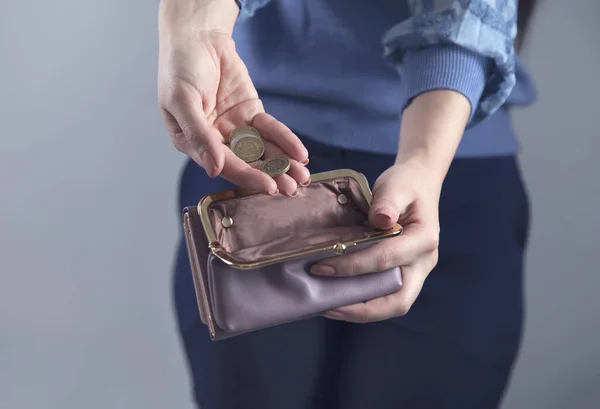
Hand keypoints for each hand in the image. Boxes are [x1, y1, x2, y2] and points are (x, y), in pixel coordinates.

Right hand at [158, 7, 308, 194]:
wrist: (198, 36)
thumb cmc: (180, 67)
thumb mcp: (182, 100)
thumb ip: (198, 134)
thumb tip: (214, 169)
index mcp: (192, 143)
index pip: (224, 165)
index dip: (248, 177)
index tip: (270, 187)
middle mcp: (214, 141)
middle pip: (246, 163)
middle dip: (270, 175)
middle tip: (293, 188)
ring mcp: (235, 128)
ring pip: (261, 151)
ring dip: (282, 163)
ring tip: (302, 177)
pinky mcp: (251, 114)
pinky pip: (270, 131)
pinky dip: (285, 141)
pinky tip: (300, 153)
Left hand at [310, 161, 441, 321]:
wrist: (419, 183)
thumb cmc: (406, 184)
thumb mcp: (397, 185)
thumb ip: (388, 201)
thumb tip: (380, 220)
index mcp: (424, 240)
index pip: (385, 260)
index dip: (352, 267)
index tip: (320, 267)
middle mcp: (423, 262)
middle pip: (397, 301)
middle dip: (361, 309)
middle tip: (326, 306)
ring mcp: (416, 272)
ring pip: (392, 304)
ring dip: (360, 311)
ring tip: (327, 306)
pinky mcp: (405, 274)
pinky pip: (385, 296)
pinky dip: (362, 301)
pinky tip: (337, 297)